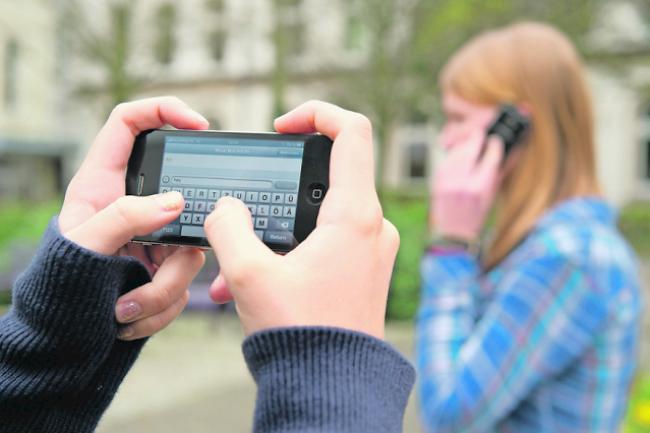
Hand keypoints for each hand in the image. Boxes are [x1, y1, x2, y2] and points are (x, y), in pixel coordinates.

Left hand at [59, 97, 207, 339]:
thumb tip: (174, 202)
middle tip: (163, 258)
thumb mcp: (84, 246)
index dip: (164, 110)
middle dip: (176, 236)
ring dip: (161, 288)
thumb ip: (125, 218)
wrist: (65, 334)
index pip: (131, 123)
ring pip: (189, 250)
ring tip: (123, 309)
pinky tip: (128, 317)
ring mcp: (157, 237)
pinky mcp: (168, 269)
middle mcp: (136, 205)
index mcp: (104, 182)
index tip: (198, 124)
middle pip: (180, 197)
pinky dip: (161, 306)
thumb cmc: (61, 282)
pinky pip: (186, 283)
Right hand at [204, 101, 398, 338]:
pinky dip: (288, 254)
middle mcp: (372, 227)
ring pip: (317, 218)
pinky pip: (323, 245)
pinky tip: (250, 287)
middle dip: (277, 192)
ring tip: (234, 267)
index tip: (282, 128)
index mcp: (355, 215)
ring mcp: (370, 250)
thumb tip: (225, 208)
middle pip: (326, 176)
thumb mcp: (248, 275)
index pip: (351, 132)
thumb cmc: (301, 335)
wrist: (332, 390)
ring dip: (274, 233)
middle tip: (245, 209)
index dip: (316, 115)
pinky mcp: (362, 272)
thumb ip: (227, 227)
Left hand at [431, 131, 502, 241]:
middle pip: (470, 147)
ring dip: (464, 144)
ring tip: (471, 144)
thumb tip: (508, 151)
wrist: (452, 235)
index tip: (496, 140)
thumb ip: (498, 172)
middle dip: (477, 137)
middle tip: (481, 134)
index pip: (490, 155)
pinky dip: (453, 155)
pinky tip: (459, 156)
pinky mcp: (437, 181)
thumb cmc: (476, 218)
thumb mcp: (492, 196)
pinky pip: (446, 161)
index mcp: (480, 187)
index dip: (494, 144)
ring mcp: (447, 181)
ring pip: (456, 151)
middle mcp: (462, 182)